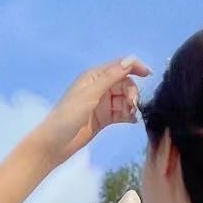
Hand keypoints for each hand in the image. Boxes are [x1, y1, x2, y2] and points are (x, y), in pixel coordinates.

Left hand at [30, 56, 151, 166]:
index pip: (119, 65)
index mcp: (94, 76)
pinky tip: (131, 120)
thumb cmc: (68, 116)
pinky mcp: (104, 118)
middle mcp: (99, 87)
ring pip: (124, 98)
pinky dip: (128, 115)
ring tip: (130, 115)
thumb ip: (111, 77)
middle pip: (124, 83)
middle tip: (132, 106)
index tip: (148, 75)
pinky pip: (121, 112)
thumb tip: (131, 59)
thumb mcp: (91, 94)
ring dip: (131, 105)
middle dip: (132, 92)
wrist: (54, 143)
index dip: (134, 67)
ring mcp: (102, 103)